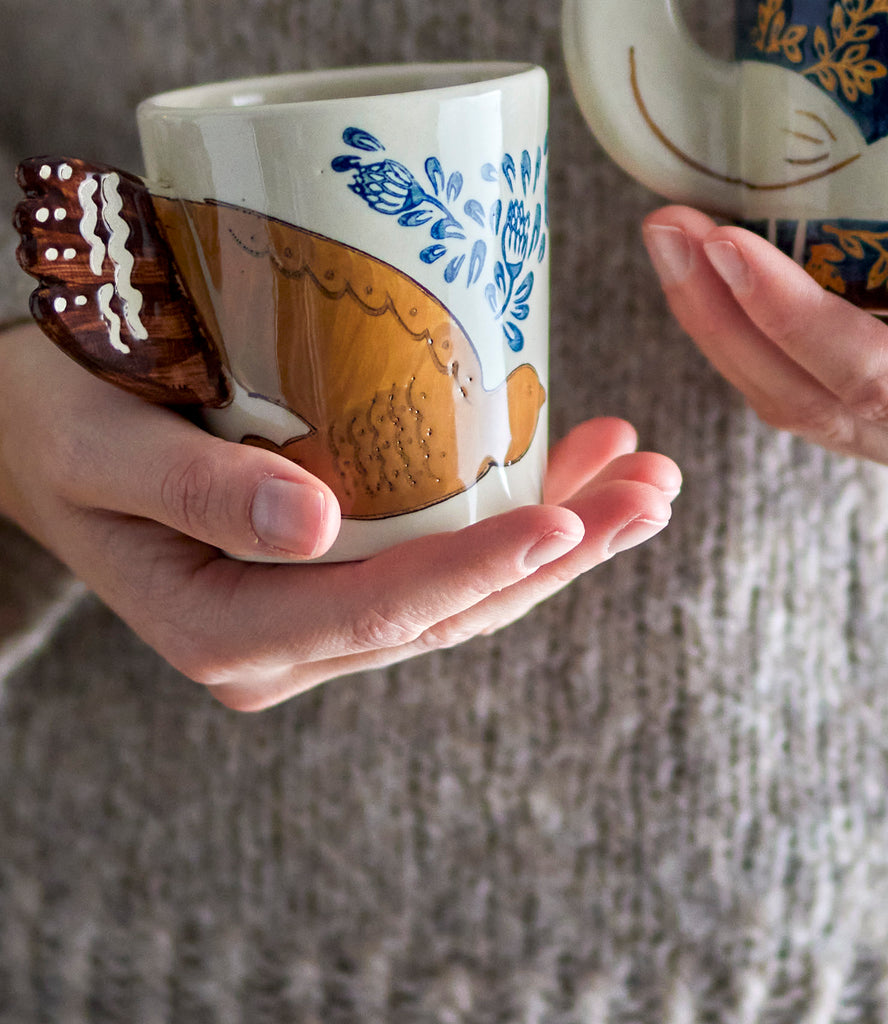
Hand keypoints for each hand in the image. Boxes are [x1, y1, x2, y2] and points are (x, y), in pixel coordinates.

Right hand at [0, 327, 678, 708]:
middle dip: (561, 552)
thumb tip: (312, 525)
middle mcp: (280, 643)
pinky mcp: (329, 574)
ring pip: (460, 591)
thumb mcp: (104, 444)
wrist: (32, 427)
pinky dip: (511, 514)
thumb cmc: (57, 418)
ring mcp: (311, 616)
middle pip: (448, 610)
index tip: (572, 519)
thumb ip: (197, 490)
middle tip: (652, 486)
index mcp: (226, 630)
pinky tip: (572, 462)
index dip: (484, 566)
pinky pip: (437, 558)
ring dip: (560, 536)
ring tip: (642, 474)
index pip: (382, 608)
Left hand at [643, 129, 887, 526]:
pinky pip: (822, 383)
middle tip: (665, 230)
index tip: (721, 241)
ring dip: (727, 324)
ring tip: (674, 237)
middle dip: (726, 321)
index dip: (790, 317)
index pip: (880, 385)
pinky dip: (764, 326)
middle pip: (817, 408)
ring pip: (803, 403)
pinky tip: (724, 265)